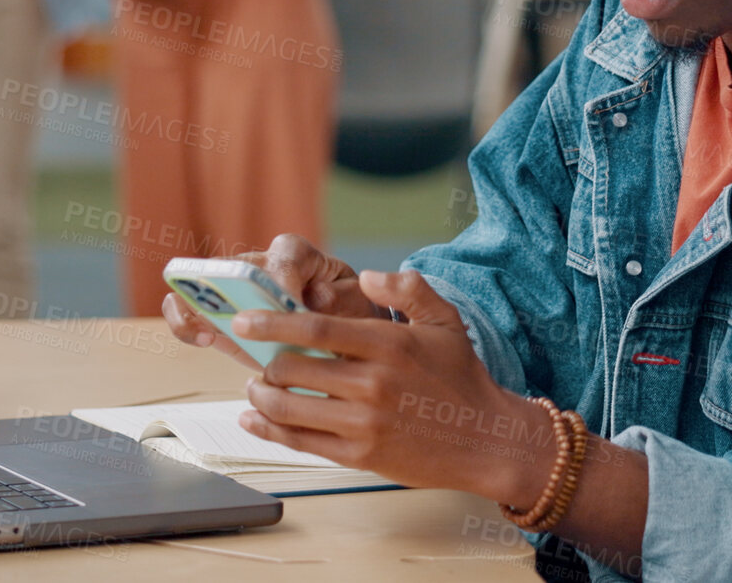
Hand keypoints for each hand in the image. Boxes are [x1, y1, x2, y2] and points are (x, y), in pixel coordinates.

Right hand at [161, 234, 378, 371]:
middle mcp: (258, 263)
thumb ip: (340, 299)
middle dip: (228, 291)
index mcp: (294, 254)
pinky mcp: (219, 314)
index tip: (290, 307)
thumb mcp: (355, 301)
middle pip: (232, 268)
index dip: (283, 283)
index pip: (284, 260)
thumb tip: (316, 298)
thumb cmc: (346, 307)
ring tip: (206, 334)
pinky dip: (189, 325)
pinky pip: (190, 312)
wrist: (337, 323)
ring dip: (198, 307)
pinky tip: (203, 340)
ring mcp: (233, 288)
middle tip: (236, 320)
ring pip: (200, 285)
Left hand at [233, 269, 546, 503]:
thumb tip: (367, 276)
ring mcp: (365, 424)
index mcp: (389, 345)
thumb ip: (408, 290)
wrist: (487, 440)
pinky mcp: (360, 456)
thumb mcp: (445, 322)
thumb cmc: (461, 379)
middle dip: (264, 360)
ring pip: (289, 408)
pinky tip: (254, 418)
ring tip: (256, 386)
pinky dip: (269, 430)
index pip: (316, 328)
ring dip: (261, 395)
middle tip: (257, 355)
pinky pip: (300, 442)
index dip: (272, 322)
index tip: (244, 320)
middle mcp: (373, 384)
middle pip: (293, 368)